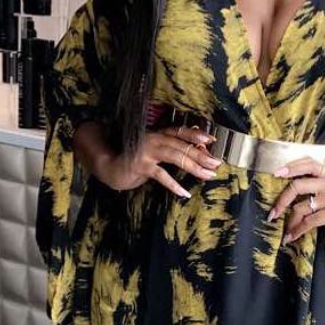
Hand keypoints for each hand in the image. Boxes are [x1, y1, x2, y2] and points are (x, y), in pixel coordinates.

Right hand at [96, 123, 223, 195]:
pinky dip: (174, 185)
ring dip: (194, 166)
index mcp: (157, 134)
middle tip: (216, 163)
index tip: (212, 140)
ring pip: (175, 156)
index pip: (180, 131)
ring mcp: (146, 151)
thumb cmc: (135, 161)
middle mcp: (153, 139)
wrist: (108, 166)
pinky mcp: (140, 165)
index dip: (196, 135)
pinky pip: (161, 175)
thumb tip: (195, 156)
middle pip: (182, 145)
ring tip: (207, 175)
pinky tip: (184, 193)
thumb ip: (170, 151)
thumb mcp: (153, 153)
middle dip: (201, 154)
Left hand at [267, 157, 324, 246]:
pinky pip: (308, 222)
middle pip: (297, 185)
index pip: (308, 163)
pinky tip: (292, 237)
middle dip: (281, 201)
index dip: (291, 167)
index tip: (276, 174)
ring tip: (286, 232)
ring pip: (300, 207)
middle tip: (273, 213)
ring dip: (289, 222)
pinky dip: (297, 231)